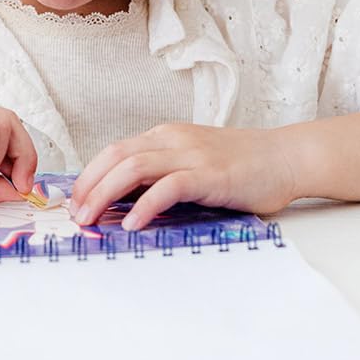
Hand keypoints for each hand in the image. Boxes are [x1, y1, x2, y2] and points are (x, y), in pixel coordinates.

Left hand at [69, 123, 297, 229]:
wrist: (286, 157)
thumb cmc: (240, 165)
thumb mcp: (192, 162)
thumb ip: (162, 174)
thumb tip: (123, 201)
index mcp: (165, 135)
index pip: (114, 150)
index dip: (89, 175)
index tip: (74, 200)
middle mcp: (173, 140)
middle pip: (116, 156)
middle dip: (88, 185)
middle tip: (74, 214)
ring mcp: (191, 155)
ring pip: (134, 167)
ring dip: (105, 194)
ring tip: (91, 219)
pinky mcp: (210, 175)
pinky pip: (168, 187)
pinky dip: (145, 205)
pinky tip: (131, 224)